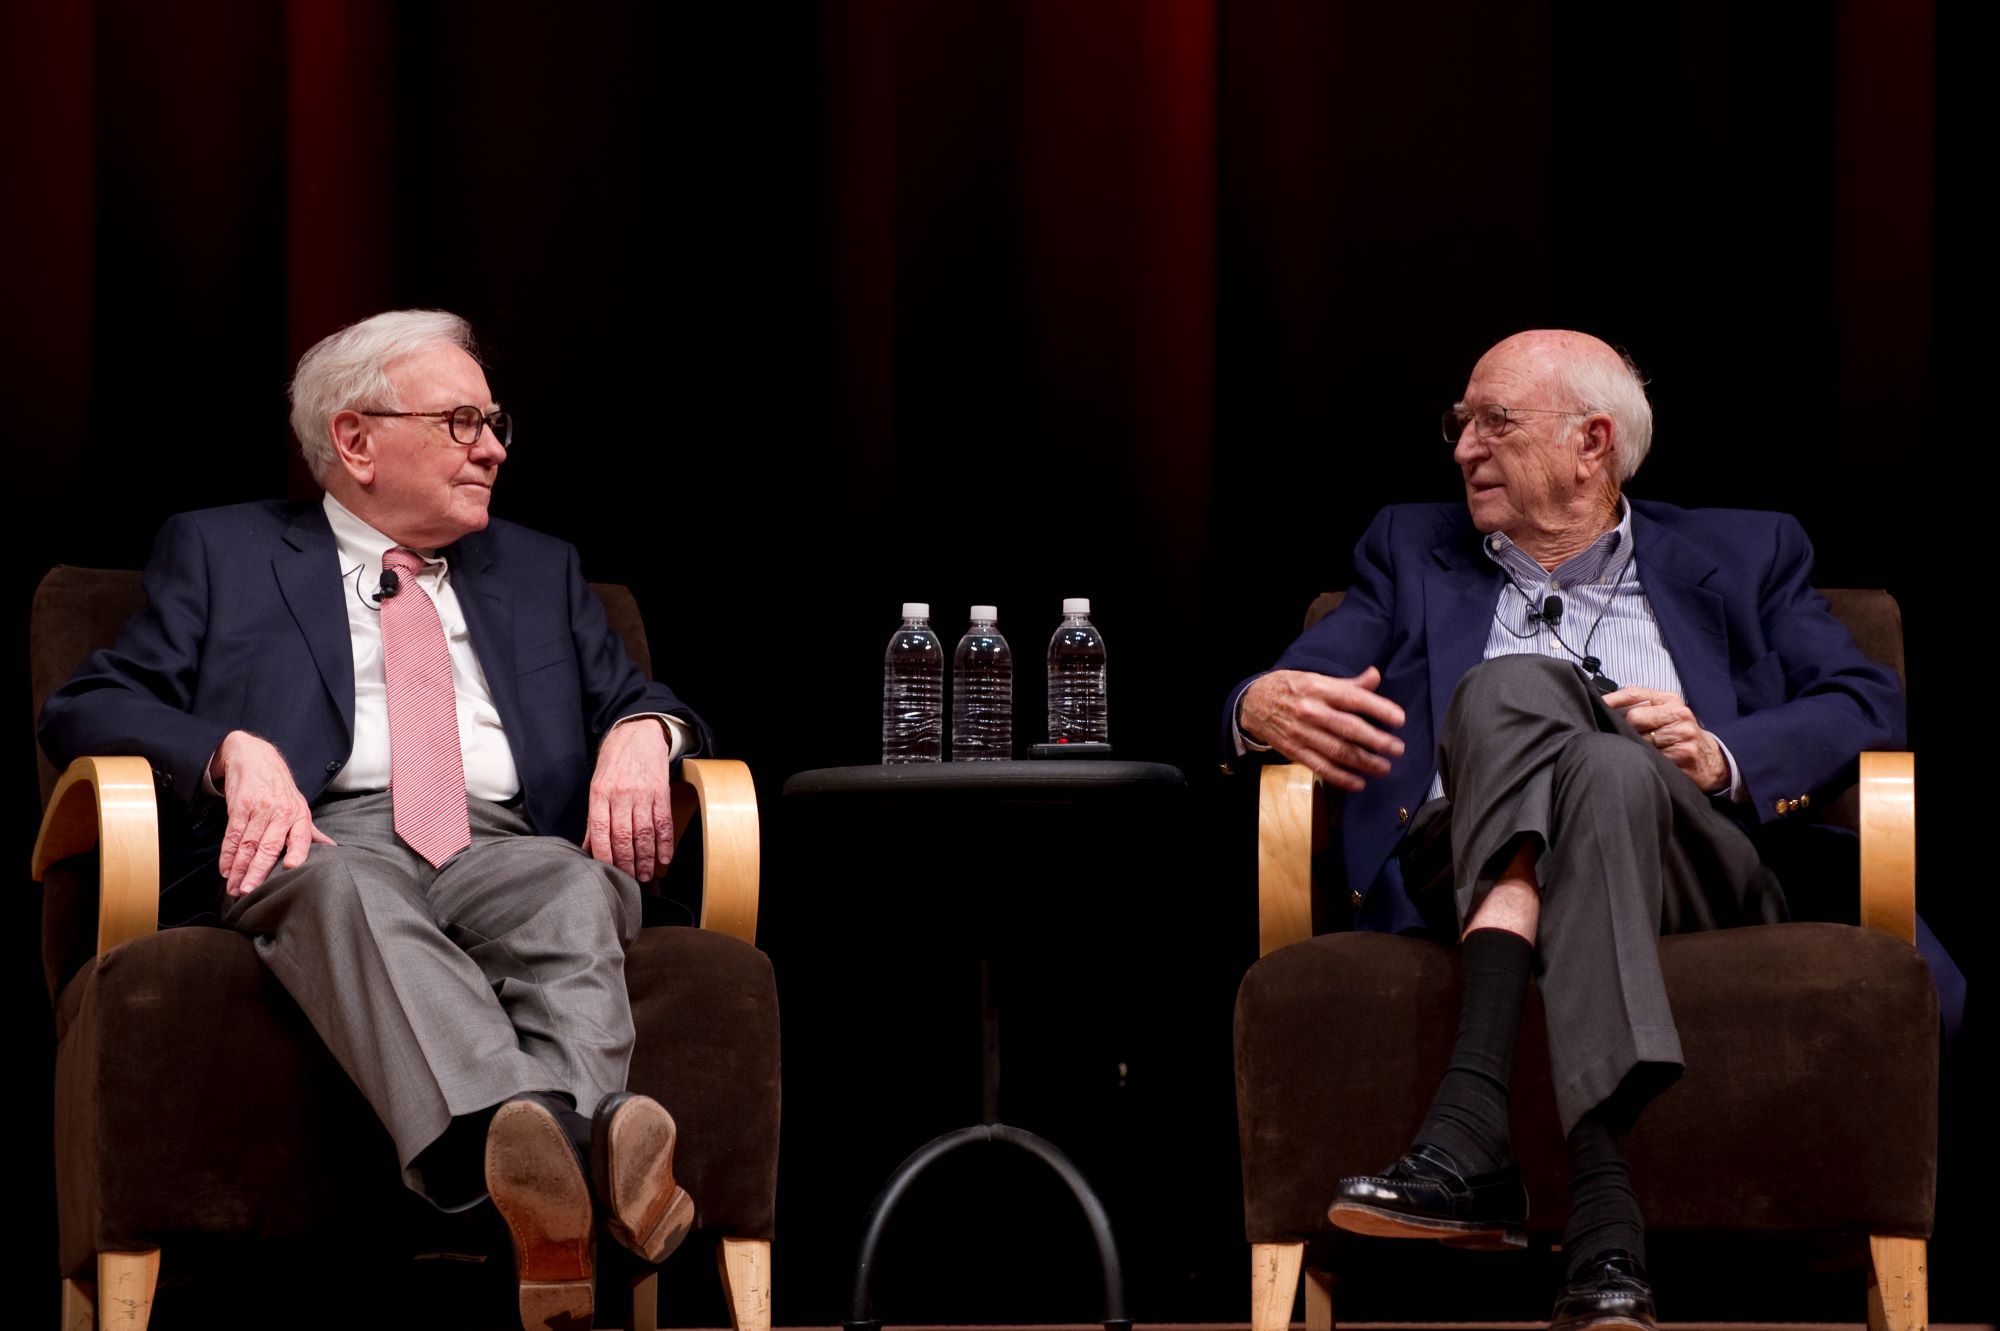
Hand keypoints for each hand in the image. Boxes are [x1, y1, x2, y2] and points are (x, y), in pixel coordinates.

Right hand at [212, 731, 335, 895]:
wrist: (255, 758)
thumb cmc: (280, 788)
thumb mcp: (299, 806)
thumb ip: (310, 831)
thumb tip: (332, 849)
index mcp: (299, 815)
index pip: (301, 837)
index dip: (297, 852)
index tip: (290, 868)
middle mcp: (281, 813)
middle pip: (269, 846)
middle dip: (258, 871)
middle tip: (249, 891)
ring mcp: (259, 809)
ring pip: (248, 844)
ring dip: (239, 869)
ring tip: (234, 888)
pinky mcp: (240, 807)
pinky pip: (232, 835)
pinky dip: (227, 854)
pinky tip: (225, 869)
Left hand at [586, 718, 675, 880]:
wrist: (638, 733)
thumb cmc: (614, 763)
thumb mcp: (597, 786)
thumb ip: (594, 818)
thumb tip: (587, 848)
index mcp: (600, 794)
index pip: (600, 831)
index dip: (605, 856)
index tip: (608, 873)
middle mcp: (620, 794)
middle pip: (623, 836)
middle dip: (627, 863)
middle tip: (631, 880)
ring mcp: (642, 793)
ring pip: (644, 833)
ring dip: (646, 858)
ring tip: (647, 875)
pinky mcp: (661, 792)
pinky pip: (663, 822)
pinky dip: (665, 843)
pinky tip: (664, 858)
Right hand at [1239, 666, 1406, 792]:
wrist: (1253, 703)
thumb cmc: (1290, 688)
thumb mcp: (1316, 677)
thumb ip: (1348, 683)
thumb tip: (1375, 676)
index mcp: (1319, 688)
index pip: (1353, 698)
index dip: (1378, 708)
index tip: (1399, 719)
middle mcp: (1311, 711)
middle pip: (1349, 728)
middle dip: (1377, 740)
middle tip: (1398, 748)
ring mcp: (1302, 733)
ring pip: (1338, 751)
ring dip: (1364, 762)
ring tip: (1384, 767)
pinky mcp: (1295, 751)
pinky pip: (1321, 767)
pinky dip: (1341, 777)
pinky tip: (1359, 783)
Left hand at [1601, 686, 1729, 791]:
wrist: (1711, 761)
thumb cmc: (1680, 735)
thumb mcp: (1665, 715)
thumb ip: (1641, 706)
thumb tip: (1603, 706)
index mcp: (1671, 700)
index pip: (1636, 693)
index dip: (1613, 700)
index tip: (1597, 706)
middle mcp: (1679, 713)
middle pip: (1635, 716)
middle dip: (1626, 729)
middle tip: (1627, 738)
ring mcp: (1684, 734)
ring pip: (1642, 739)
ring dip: (1636, 747)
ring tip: (1641, 751)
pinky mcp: (1685, 755)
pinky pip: (1653, 758)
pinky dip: (1648, 761)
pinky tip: (1652, 762)